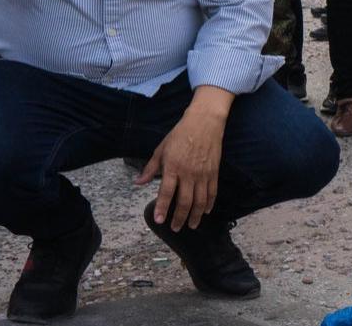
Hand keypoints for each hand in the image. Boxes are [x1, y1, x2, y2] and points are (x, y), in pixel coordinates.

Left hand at [137, 86, 231, 230]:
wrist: (204, 123)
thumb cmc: (180, 134)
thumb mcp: (161, 149)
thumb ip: (151, 168)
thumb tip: (138, 183)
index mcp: (173, 167)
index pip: (166, 192)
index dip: (162, 208)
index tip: (159, 221)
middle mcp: (188, 173)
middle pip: (184, 201)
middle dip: (179, 218)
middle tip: (176, 228)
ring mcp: (203, 174)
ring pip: (200, 200)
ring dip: (195, 215)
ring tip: (191, 226)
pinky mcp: (214, 172)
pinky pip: (212, 192)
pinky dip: (209, 204)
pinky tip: (205, 212)